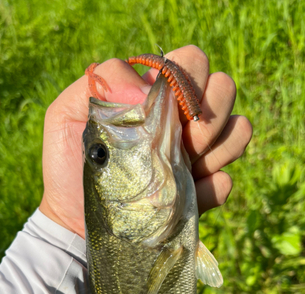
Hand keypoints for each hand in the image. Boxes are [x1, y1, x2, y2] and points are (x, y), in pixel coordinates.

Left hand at [40, 45, 251, 237]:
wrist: (76, 220)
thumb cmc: (70, 165)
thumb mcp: (65, 117)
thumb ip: (99, 84)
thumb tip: (145, 87)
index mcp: (155, 96)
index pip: (191, 62)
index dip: (186, 78)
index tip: (161, 108)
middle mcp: (182, 120)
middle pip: (224, 88)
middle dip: (207, 110)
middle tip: (180, 139)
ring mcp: (196, 155)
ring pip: (240, 128)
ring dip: (217, 145)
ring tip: (184, 165)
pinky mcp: (201, 191)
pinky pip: (228, 180)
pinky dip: (214, 185)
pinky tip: (189, 192)